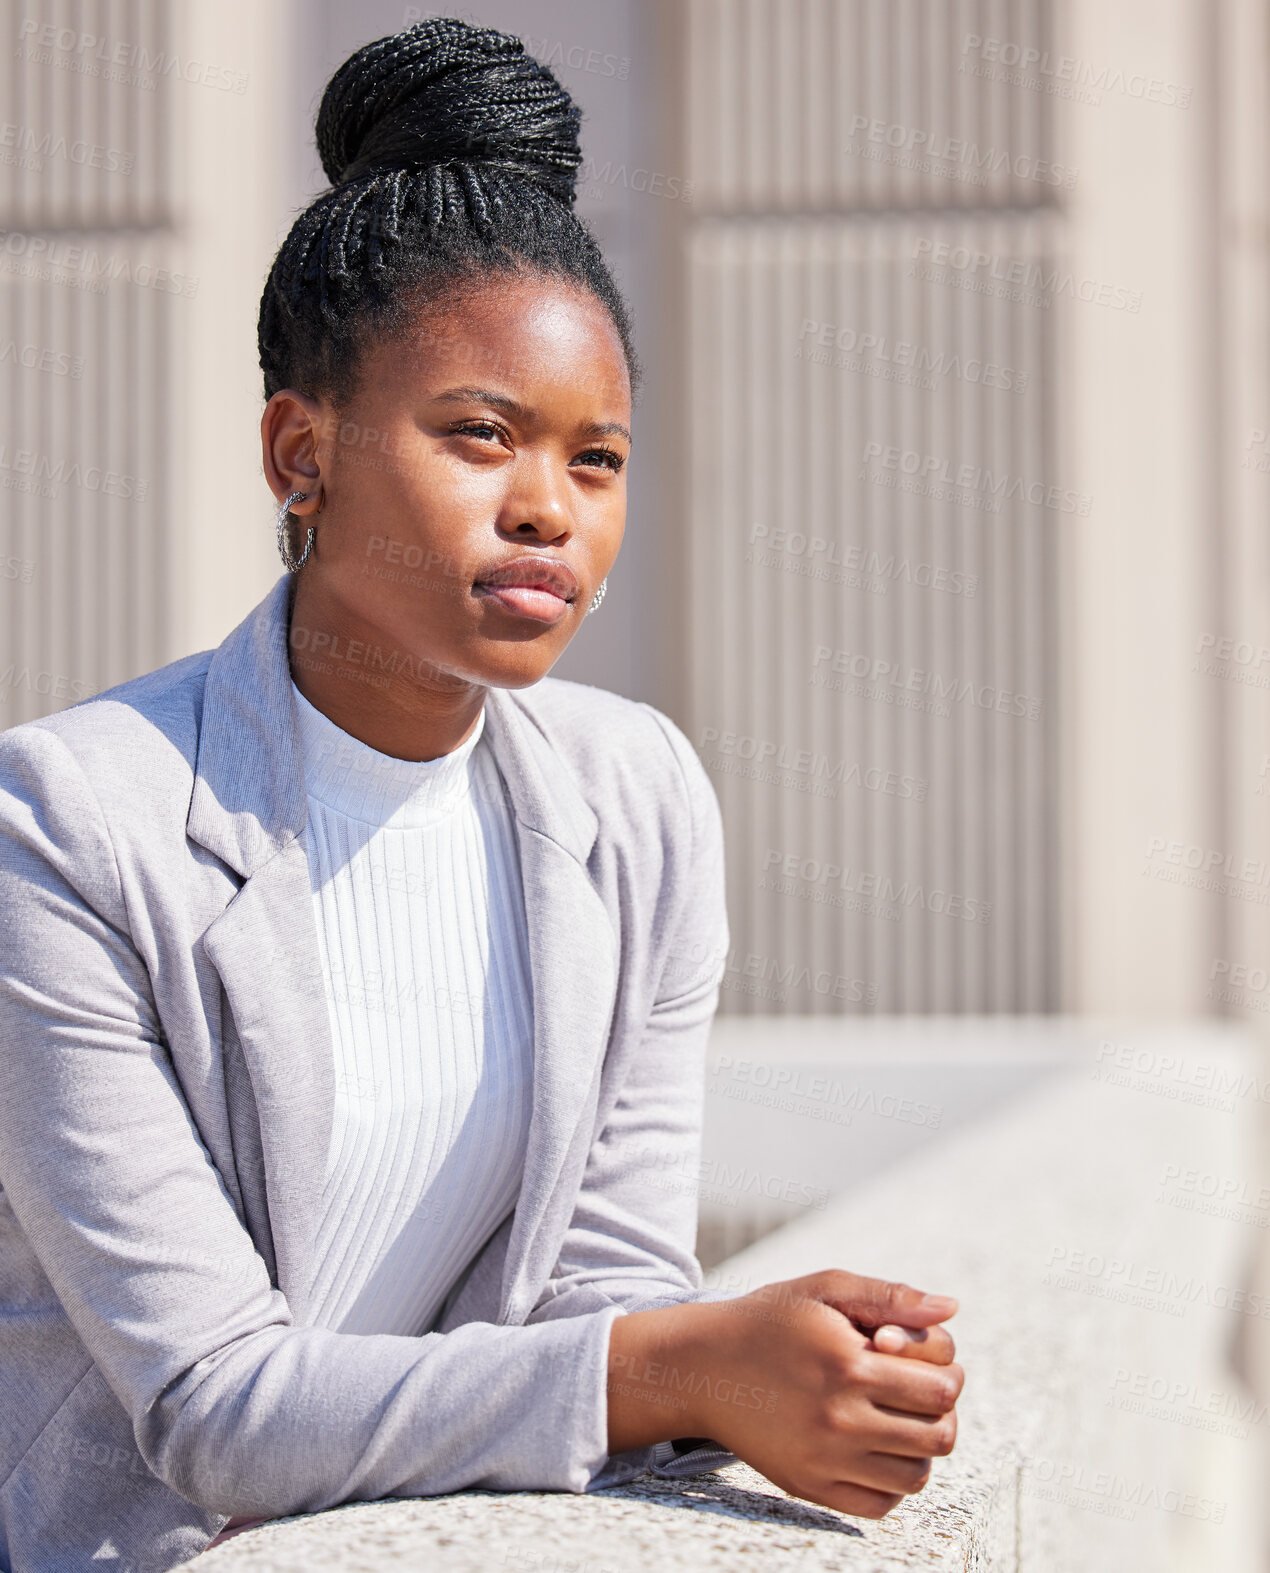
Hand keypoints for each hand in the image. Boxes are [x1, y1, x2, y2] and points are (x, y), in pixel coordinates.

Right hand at [607, 1270, 962, 1519]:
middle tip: (921, 1393)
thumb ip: (890, 1297)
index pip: (940, 1390)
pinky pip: (880, 1505)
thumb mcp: (824, 1290)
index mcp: (849, 1365)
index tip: (931, 1364)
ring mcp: (824, 1460)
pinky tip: (876, 1450)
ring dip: (921, 1448)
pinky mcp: (809, 1487)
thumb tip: (951, 1309)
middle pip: (938, 1436)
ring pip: (915, 1476)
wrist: (703, 1366)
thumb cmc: (770, 1319)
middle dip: (942, 1412)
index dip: (948, 1374)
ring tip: (900, 1420)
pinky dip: (892, 1483)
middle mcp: (839, 1419)